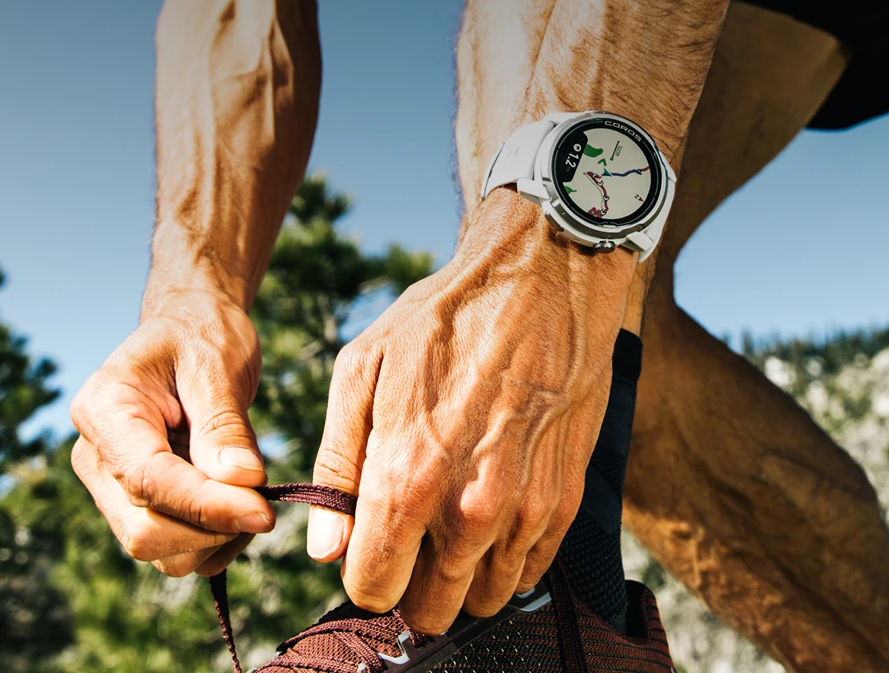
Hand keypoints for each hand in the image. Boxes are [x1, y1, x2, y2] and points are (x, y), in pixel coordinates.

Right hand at [70, 288, 274, 577]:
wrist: (191, 331)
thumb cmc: (203, 337)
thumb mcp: (218, 366)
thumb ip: (225, 425)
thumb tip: (242, 483)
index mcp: (103, 410)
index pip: (148, 480)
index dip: (206, 505)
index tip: (263, 512)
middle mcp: (94, 456)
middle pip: (144, 530)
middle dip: (211, 528)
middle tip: (266, 504)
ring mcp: (110, 486)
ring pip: (158, 550)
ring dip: (216, 540)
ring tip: (255, 498)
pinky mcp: (135, 506)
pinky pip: (171, 550)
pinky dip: (213, 542)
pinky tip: (240, 507)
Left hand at [309, 190, 635, 632]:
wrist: (544, 278)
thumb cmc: (444, 318)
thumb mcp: (362, 370)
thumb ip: (337, 465)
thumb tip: (324, 548)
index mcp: (407, 479)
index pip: (373, 588)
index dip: (363, 568)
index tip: (369, 538)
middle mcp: (469, 510)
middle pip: (430, 610)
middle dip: (410, 582)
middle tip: (409, 533)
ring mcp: (524, 511)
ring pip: (482, 601)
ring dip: (460, 576)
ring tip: (451, 519)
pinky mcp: (565, 500)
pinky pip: (529, 573)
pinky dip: (505, 560)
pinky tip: (491, 512)